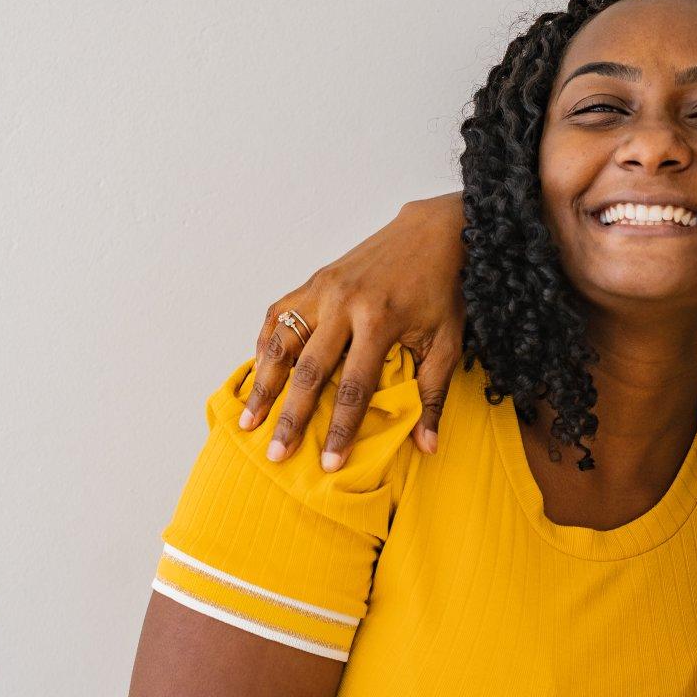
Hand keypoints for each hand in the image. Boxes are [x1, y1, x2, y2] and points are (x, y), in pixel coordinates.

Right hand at [239, 193, 466, 466]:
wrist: (433, 233)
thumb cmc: (442, 291)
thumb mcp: (447, 342)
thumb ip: (433, 394)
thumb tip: (426, 446)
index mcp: (380, 321)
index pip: (355, 388)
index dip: (340, 428)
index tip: (328, 463)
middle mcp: (344, 303)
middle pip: (309, 370)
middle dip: (290, 416)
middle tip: (274, 453)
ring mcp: (324, 288)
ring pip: (281, 340)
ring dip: (263, 383)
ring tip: (249, 420)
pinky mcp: (315, 279)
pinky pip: (279, 314)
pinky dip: (265, 343)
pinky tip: (259, 372)